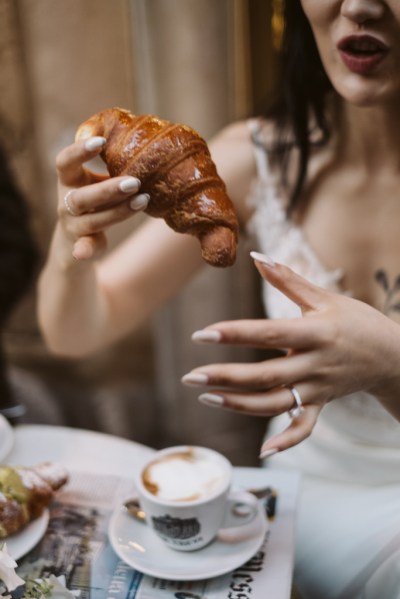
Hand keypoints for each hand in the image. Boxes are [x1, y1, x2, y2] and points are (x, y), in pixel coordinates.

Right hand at [56, 136, 149, 260]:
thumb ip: (111, 166)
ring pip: (92, 221)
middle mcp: (66, 202)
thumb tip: (144, 140)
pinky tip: (83, 253)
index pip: (65, 162)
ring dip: (118, 212)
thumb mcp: (97, 182)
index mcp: (68, 180)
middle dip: (108, 190)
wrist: (75, 241)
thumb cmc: (94, 200)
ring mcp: (72, 225)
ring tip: (143, 201)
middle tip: (135, 182)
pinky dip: (83, 250)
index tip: (101, 141)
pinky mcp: (80, 245)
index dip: (80, 151)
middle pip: (81, 197)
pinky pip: (82, 248)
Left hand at [182, 252, 399, 455]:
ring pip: (276, 403)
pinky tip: (262, 450)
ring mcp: (318, 388)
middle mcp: (315, 364)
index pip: (269, 334)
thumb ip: (287, 279)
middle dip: (226, 377)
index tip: (201, 334)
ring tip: (206, 397)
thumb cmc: (354, 320)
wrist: (392, 355)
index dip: (234, 334)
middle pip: (265, 375)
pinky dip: (287, 440)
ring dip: (240, 404)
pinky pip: (305, 427)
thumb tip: (256, 256)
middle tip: (191, 376)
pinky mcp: (322, 404)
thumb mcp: (324, 297)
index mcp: (315, 332)